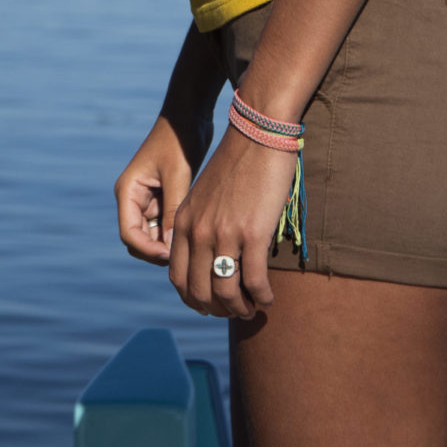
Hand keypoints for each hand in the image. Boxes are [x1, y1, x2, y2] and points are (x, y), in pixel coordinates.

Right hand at [115, 112, 211, 265]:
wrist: (190, 115)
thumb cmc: (180, 140)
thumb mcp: (177, 175)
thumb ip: (172, 211)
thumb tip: (171, 249)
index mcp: (128, 191)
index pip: (129, 234)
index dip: (148, 250)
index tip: (172, 255)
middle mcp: (134, 198)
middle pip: (139, 240)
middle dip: (157, 251)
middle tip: (185, 256)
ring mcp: (148, 199)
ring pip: (153, 236)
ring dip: (168, 245)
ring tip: (193, 249)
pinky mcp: (163, 198)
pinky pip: (165, 225)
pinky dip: (176, 234)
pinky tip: (195, 237)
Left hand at [168, 125, 298, 319]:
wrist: (256, 134)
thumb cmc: (234, 165)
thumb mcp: (203, 197)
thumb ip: (198, 225)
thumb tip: (208, 260)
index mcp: (182, 222)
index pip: (178, 278)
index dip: (193, 299)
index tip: (209, 305)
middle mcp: (198, 231)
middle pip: (199, 291)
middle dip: (217, 310)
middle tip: (234, 312)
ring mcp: (224, 233)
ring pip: (226, 291)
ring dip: (240, 309)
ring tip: (252, 309)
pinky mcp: (252, 233)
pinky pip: (254, 280)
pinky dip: (261, 297)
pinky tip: (268, 298)